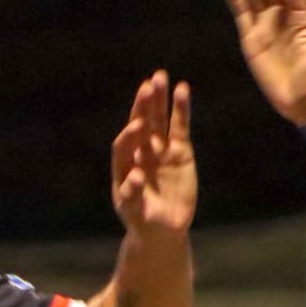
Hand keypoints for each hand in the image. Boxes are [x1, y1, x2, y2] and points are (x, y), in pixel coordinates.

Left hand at [110, 69, 195, 234]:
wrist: (163, 229)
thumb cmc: (143, 220)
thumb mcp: (135, 211)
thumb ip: (132, 194)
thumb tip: (134, 176)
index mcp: (123, 165)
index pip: (123, 145)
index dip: (129, 136)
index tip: (136, 127)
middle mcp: (140, 152)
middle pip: (140, 125)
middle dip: (142, 107)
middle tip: (147, 86)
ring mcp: (160, 150)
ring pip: (159, 120)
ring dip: (159, 100)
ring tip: (160, 77)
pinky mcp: (180, 151)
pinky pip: (180, 126)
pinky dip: (181, 109)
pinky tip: (182, 89)